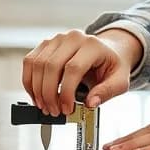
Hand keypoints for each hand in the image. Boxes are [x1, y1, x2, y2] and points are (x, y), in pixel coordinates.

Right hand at [22, 29, 139, 115]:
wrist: (107, 51)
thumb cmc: (111, 65)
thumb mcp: (119, 81)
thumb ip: (107, 92)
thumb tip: (90, 103)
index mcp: (92, 45)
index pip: (73, 68)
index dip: (67, 92)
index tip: (67, 109)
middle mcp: (73, 38)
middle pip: (51, 66)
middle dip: (49, 94)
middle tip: (54, 111)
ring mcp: (56, 39)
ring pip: (37, 64)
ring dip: (37, 90)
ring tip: (45, 106)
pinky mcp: (45, 44)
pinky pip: (30, 62)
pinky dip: (29, 81)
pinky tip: (36, 95)